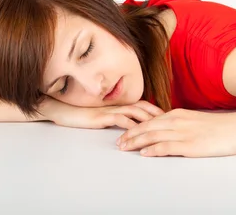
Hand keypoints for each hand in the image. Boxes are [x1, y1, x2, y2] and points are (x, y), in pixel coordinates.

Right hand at [46, 99, 164, 129]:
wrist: (63, 111)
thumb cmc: (82, 115)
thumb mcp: (103, 117)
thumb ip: (117, 118)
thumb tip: (132, 127)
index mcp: (119, 104)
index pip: (143, 104)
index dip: (157, 110)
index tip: (171, 118)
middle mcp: (117, 105)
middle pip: (144, 106)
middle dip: (159, 114)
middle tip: (173, 122)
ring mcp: (110, 110)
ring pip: (135, 112)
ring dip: (148, 119)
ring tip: (161, 127)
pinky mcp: (102, 116)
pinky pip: (120, 119)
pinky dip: (131, 125)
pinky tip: (139, 131)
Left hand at [115, 108, 235, 156]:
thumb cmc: (220, 127)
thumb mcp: (196, 121)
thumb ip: (181, 124)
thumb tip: (169, 131)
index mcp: (178, 114)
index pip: (150, 120)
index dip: (135, 127)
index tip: (124, 133)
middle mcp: (177, 121)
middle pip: (147, 127)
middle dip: (130, 135)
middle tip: (118, 143)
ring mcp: (183, 132)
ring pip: (153, 136)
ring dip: (136, 142)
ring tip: (125, 148)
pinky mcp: (190, 144)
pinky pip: (167, 147)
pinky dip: (153, 150)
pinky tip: (144, 154)